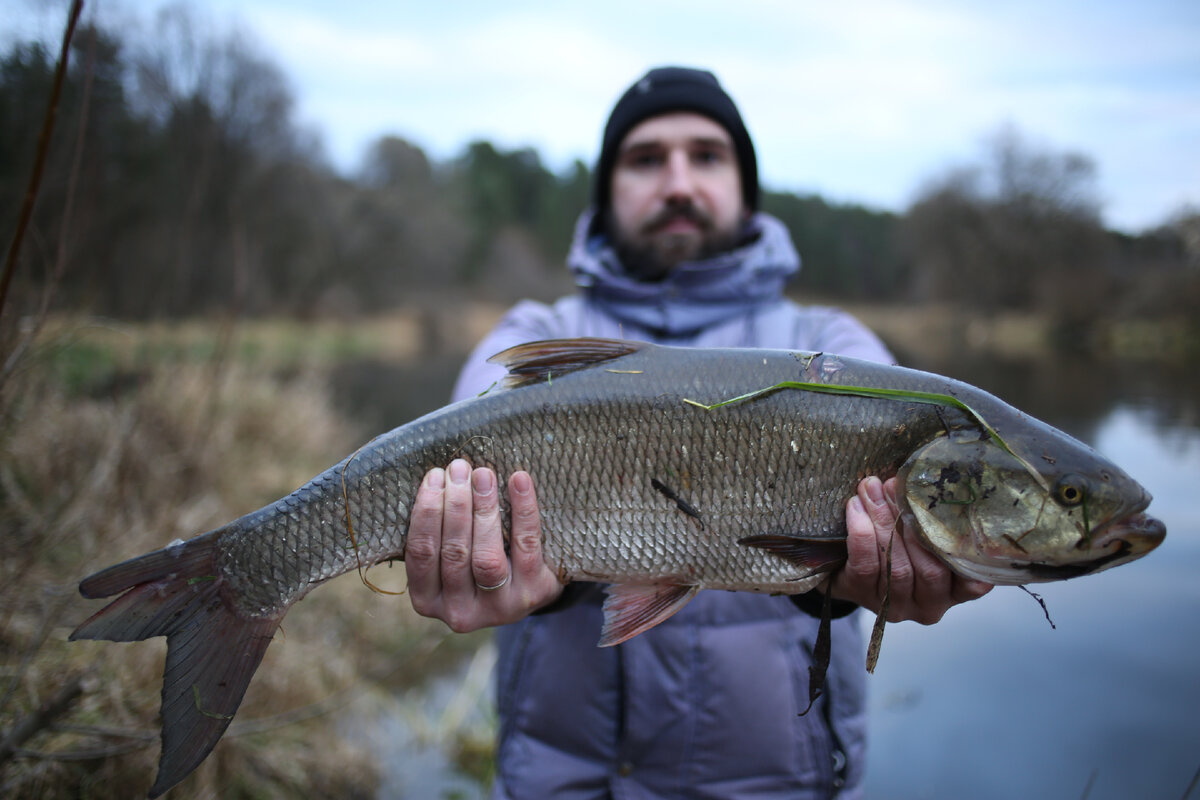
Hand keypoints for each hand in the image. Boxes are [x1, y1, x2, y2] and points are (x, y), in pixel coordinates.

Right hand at [405, 459, 563, 632]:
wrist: (526, 589)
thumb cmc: (475, 562)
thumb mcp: (447, 558)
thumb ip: (438, 530)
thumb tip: (439, 477)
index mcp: (428, 599)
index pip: (421, 554)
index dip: (426, 512)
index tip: (434, 476)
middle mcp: (459, 612)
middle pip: (454, 553)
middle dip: (455, 505)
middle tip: (459, 468)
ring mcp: (498, 607)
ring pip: (487, 556)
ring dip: (483, 509)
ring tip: (483, 475)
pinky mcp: (531, 593)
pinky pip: (526, 546)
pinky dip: (522, 510)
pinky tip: (518, 481)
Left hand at [833, 476, 992, 623]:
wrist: (847, 569)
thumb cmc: (897, 546)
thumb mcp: (923, 538)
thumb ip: (934, 522)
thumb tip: (925, 481)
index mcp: (955, 591)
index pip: (970, 581)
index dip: (964, 553)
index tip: (955, 513)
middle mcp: (930, 605)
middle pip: (929, 568)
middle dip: (912, 523)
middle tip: (895, 487)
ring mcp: (897, 606)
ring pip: (896, 567)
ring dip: (883, 522)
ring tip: (871, 491)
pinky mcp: (865, 596)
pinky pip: (865, 566)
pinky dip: (861, 532)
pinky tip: (855, 507)